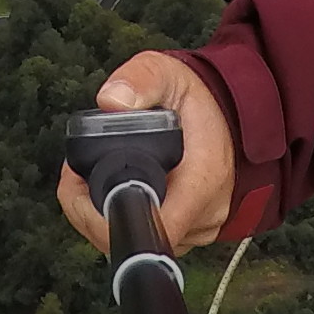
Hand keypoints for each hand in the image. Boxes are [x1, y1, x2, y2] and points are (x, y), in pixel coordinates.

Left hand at [54, 51, 236, 255]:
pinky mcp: (193, 230)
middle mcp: (204, 215)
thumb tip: (111, 101)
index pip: (149, 226)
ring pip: (139, 240)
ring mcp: (200, 228)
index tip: (79, 185)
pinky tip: (114, 190)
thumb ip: (140, 80)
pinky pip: (152, 234)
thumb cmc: (202, 99)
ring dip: (105, 217)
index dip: (101, 216)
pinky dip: (125, 218)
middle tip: (75, 177)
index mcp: (201, 181)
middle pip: (134, 237)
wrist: (238, 116)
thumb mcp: (169, 74)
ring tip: (91, 179)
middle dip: (91, 213)